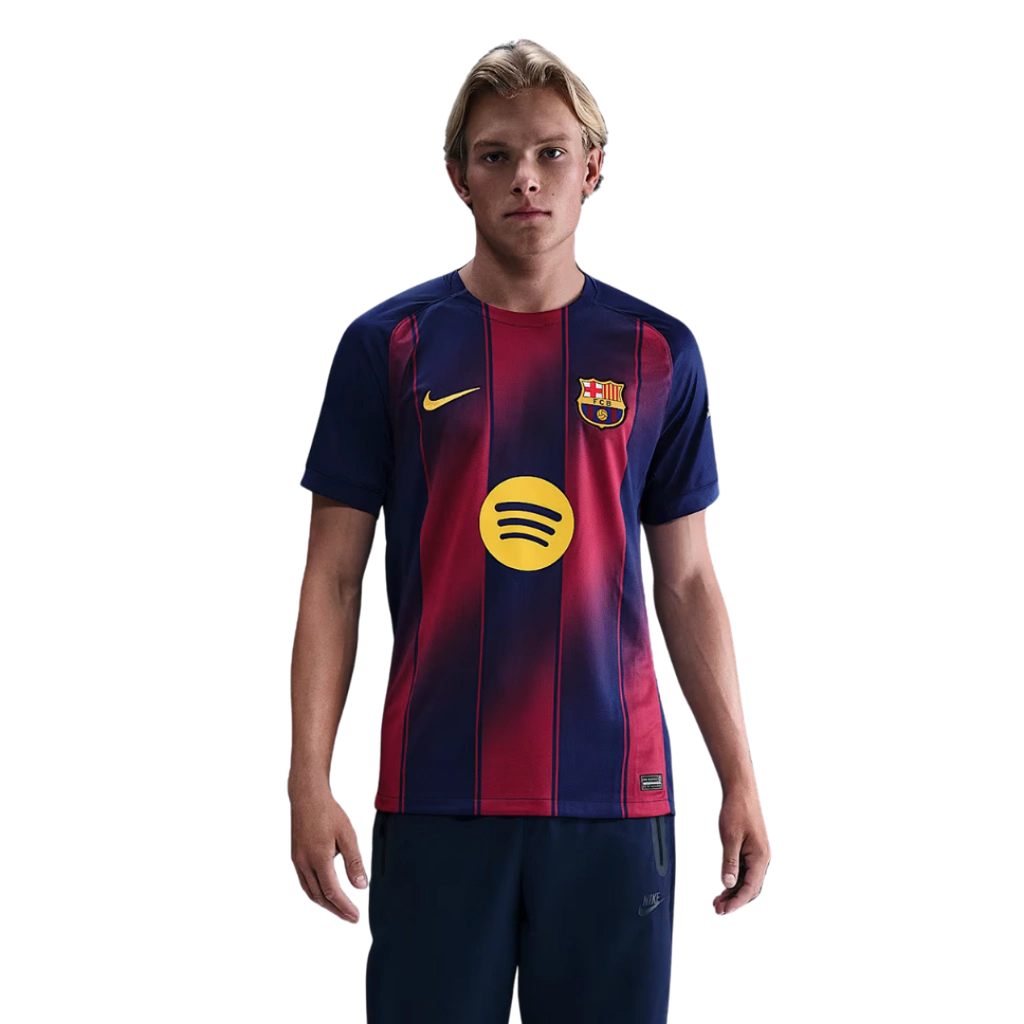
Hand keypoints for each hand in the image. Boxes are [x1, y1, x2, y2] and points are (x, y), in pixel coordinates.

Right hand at [290, 789, 367, 922]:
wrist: (307, 796)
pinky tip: (325, 893)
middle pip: (320, 897)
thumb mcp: (347, 835)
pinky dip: (316, 893)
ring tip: (340, 910)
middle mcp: (304, 863)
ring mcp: (298, 861)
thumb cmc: (330, 813)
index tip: (356, 917)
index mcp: (318, 858)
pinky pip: (305, 883)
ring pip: (310, 892)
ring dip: (325, 904)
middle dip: (336, 910)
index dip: (344, 907)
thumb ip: (354, 862)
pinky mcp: (296, 857)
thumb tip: (361, 887)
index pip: (332, 892)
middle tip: (351, 918)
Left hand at [713, 787, 769, 915]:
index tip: (724, 910)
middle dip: (735, 901)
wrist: (741, 791)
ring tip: (717, 902)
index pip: (750, 888)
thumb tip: (728, 884)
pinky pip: (745, 871)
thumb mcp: (730, 837)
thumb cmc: (737, 810)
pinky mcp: (751, 850)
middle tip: (718, 909)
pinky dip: (734, 880)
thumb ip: (730, 862)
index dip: (737, 902)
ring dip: (734, 892)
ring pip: (747, 881)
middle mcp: (762, 858)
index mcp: (760, 857)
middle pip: (751, 888)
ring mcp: (757, 855)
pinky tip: (724, 886)